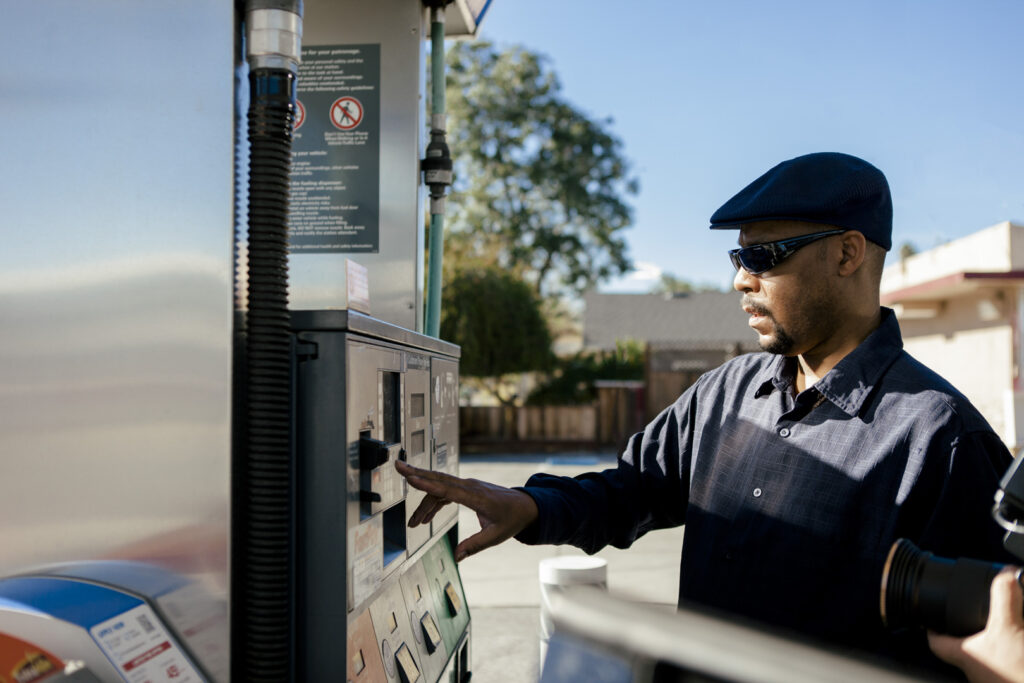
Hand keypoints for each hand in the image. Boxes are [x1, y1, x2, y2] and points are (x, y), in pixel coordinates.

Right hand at [395, 460, 538, 561]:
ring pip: (440, 488)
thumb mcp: (496, 536)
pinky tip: (427, 518)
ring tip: (413, 523)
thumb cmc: (512, 520)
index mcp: (476, 496)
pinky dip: (434, 503)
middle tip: (397, 467)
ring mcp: (467, 486)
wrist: (525, 506)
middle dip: (416, 473)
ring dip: (424, 502)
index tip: (410, 478)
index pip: (446, 489)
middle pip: (438, 479)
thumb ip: (474, 546)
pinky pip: (446, 493)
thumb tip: (456, 557)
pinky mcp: (467, 490)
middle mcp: (469, 487)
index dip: (427, 484)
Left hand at [928, 567, 1023, 682]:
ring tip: (1009, 628)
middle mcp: (978, 672)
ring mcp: (996, 680)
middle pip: (964, 649)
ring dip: (998, 644)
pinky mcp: (1013, 680)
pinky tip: (1021, 645)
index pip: (936, 642)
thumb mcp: (1010, 627)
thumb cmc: (1020, 674)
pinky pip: (1009, 666)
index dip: (931, 628)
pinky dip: (1015, 653)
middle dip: (971, 631)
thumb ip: (1005, 597)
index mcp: (967, 656)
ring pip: (990, 658)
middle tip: (976, 615)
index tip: (929, 616)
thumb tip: (1006, 574)